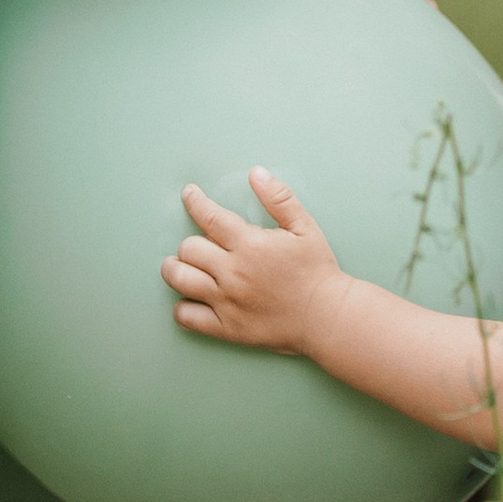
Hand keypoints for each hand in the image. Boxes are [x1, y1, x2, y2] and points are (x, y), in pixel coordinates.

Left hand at [162, 167, 352, 355]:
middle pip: (188, 249)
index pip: (209, 216)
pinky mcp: (226, 327)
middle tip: (198, 243)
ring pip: (179, 279)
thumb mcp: (305, 228)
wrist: (327, 317)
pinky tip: (191, 299)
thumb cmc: (318, 272)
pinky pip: (186, 316)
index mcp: (250, 245)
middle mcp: (233, 272)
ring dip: (175, 269)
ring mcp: (226, 301)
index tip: (190, 194)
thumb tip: (256, 174)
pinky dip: (182, 307)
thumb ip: (279, 199)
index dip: (194, 201)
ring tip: (181, 266)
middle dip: (191, 241)